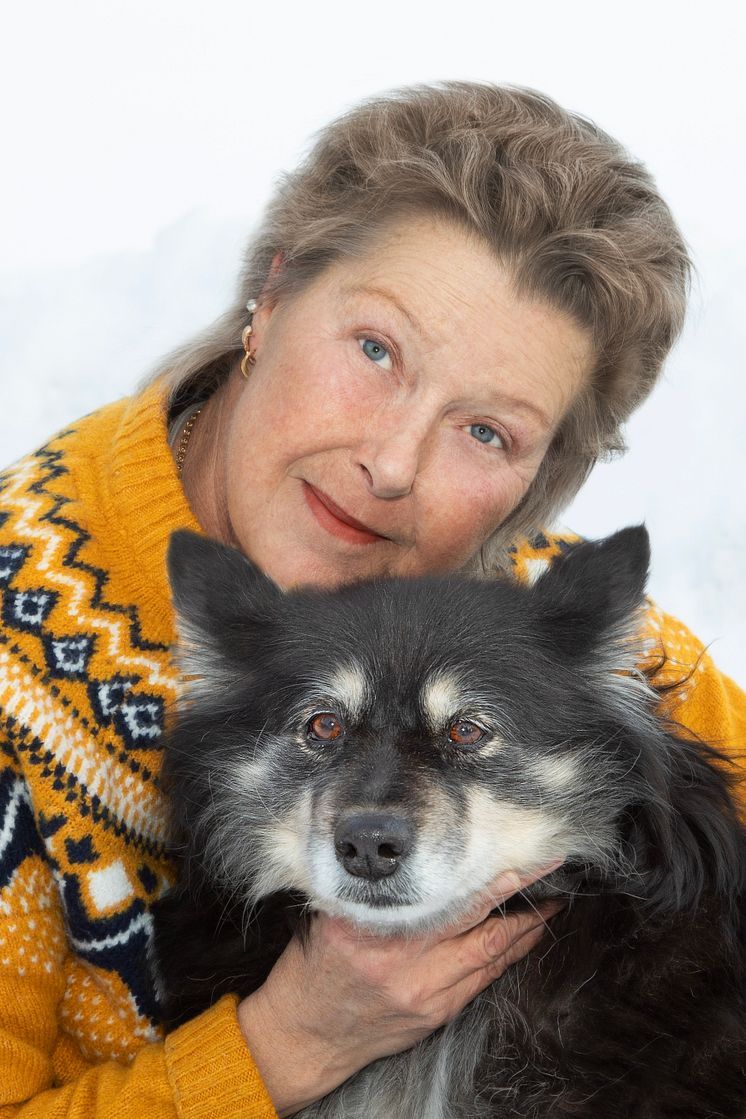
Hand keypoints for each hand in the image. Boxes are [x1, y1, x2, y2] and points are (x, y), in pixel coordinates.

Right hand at [237, 864, 562, 1116]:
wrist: (304, 1033)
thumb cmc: (316, 966)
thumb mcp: (333, 916)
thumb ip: (374, 892)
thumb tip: (415, 854)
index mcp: (370, 931)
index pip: (441, 896)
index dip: (483, 877)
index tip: (514, 854)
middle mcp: (401, 964)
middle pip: (477, 925)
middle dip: (520, 895)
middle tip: (548, 866)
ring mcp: (422, 994)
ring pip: (488, 956)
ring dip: (523, 929)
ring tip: (547, 903)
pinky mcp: (434, 1014)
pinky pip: (480, 980)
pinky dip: (503, 955)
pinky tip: (519, 938)